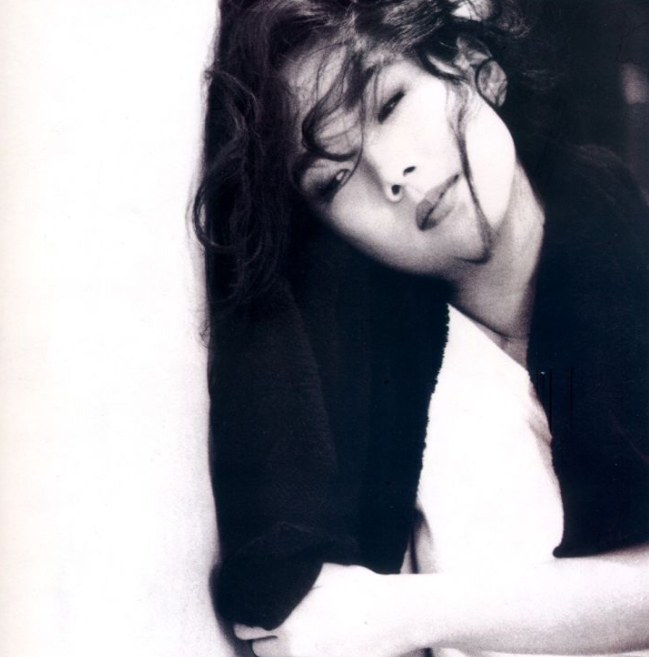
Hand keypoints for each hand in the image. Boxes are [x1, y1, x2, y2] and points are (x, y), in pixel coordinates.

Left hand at [234, 563, 411, 656]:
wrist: (396, 616)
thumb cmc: (361, 590)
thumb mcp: (324, 572)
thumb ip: (291, 576)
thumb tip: (263, 575)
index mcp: (288, 622)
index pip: (247, 628)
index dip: (250, 618)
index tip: (256, 613)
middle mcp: (294, 650)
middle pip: (259, 650)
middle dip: (264, 637)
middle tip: (277, 624)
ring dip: (279, 652)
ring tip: (297, 634)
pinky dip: (299, 656)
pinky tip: (312, 645)